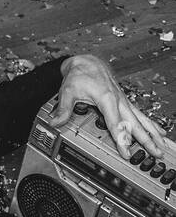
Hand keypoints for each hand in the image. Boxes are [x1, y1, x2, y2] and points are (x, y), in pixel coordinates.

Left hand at [50, 54, 174, 158]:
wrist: (88, 62)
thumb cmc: (80, 75)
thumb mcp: (68, 91)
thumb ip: (63, 109)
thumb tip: (55, 122)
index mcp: (107, 99)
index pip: (116, 124)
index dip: (122, 139)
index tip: (126, 152)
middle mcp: (119, 100)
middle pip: (135, 124)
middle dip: (146, 140)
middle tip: (156, 153)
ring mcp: (124, 101)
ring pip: (142, 120)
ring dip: (153, 133)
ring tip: (162, 146)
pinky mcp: (124, 102)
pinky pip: (140, 115)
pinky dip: (150, 124)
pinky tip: (159, 132)